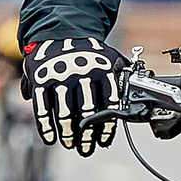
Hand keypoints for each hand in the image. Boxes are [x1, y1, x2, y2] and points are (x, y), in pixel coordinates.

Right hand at [22, 37, 124, 153]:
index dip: (106, 128)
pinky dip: (47, 127)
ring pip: (65, 114)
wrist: (58, 31)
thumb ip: (122, 75)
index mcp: (102, 69)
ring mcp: (60, 77)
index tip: (103, 142)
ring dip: (68, 135)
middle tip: (86, 149)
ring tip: (71, 145)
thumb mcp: (109, 56)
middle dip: (86, 136)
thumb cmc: (87, 51)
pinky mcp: (41, 80)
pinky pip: (43, 109)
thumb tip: (139, 93)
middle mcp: (82, 73)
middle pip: (86, 114)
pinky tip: (51, 139)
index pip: (108, 105)